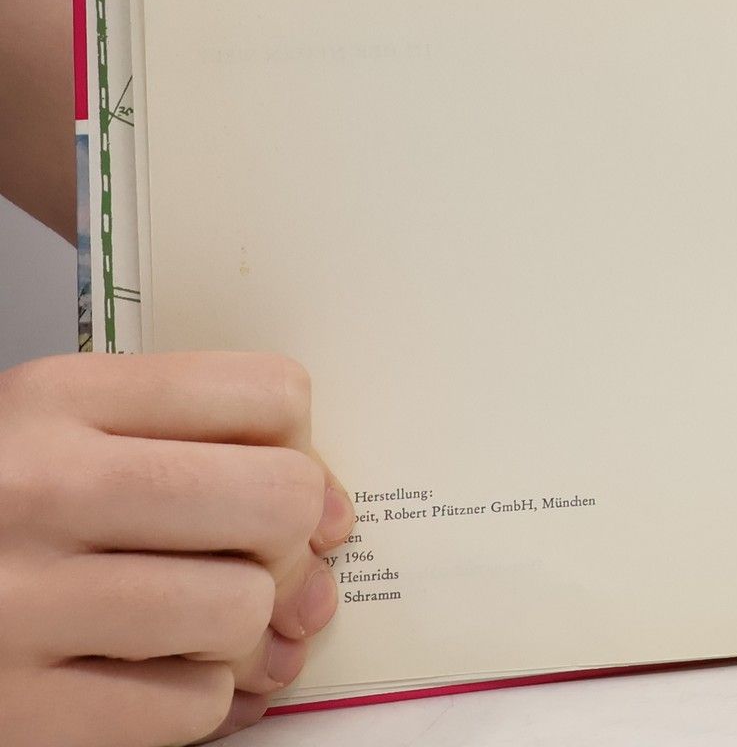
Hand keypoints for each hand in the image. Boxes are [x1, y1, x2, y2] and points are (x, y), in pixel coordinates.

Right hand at [0, 351, 354, 743]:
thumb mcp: (55, 431)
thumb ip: (189, 443)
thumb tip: (333, 519)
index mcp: (57, 401)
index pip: (270, 393)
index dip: (307, 446)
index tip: (292, 483)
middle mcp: (40, 492)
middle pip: (276, 498)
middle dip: (292, 541)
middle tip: (261, 563)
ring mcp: (19, 609)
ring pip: (241, 610)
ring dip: (243, 632)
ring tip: (202, 627)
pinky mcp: (12, 717)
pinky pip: (187, 709)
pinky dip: (197, 704)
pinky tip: (156, 682)